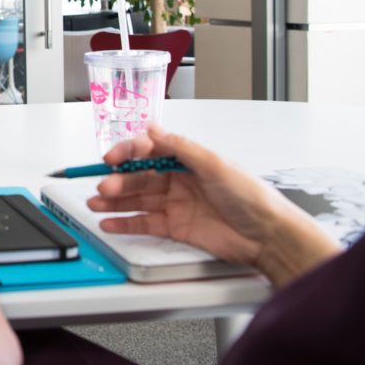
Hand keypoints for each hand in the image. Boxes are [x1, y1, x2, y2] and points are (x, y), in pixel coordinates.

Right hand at [87, 124, 339, 286]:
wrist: (269, 235)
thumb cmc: (251, 197)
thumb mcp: (215, 164)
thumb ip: (180, 147)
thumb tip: (153, 129)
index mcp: (187, 160)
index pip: (149, 152)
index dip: (128, 153)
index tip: (111, 158)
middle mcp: (178, 180)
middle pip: (139, 178)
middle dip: (118, 181)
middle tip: (103, 186)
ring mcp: (175, 204)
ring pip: (137, 200)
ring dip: (114, 201)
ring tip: (96, 203)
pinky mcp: (175, 228)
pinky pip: (144, 224)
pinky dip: (125, 223)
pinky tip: (109, 222)